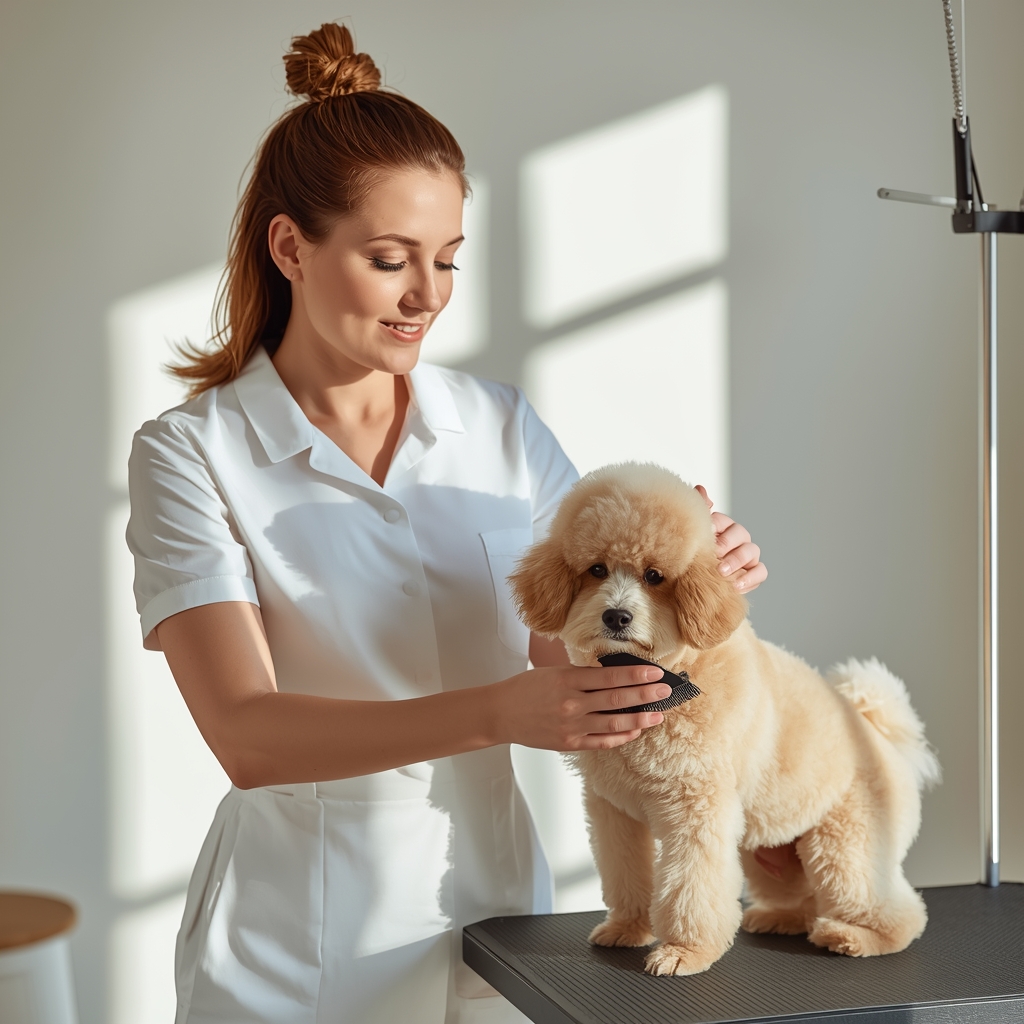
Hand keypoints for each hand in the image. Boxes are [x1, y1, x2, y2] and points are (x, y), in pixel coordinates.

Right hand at [491, 664, 670, 751]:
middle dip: (646, 695)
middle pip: (618, 699)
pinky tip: (636, 730)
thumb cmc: (526, 688)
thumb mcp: (553, 672)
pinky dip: (622, 736)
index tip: (655, 672)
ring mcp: (572, 727)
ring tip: (658, 713)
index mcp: (567, 681)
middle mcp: (572, 704)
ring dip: (641, 718)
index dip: (636, 675)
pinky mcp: (571, 744)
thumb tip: (615, 674)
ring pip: (615, 723)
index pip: (610, 677)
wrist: (501, 714)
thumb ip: (582, 675)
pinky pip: (603, 741)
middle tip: (666, 691)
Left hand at [695, 485, 766, 592]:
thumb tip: (700, 489)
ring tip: (721, 571)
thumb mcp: (694, 536)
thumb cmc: (697, 556)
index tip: (708, 531)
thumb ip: (699, 512)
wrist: (699, 584)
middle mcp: (738, 538)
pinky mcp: (755, 572)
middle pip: (740, 534)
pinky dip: (750, 579)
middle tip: (715, 553)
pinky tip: (736, 585)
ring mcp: (749, 555)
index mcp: (723, 527)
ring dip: (737, 561)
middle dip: (727, 543)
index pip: (724, 521)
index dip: (717, 526)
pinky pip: (760, 572)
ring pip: (752, 552)